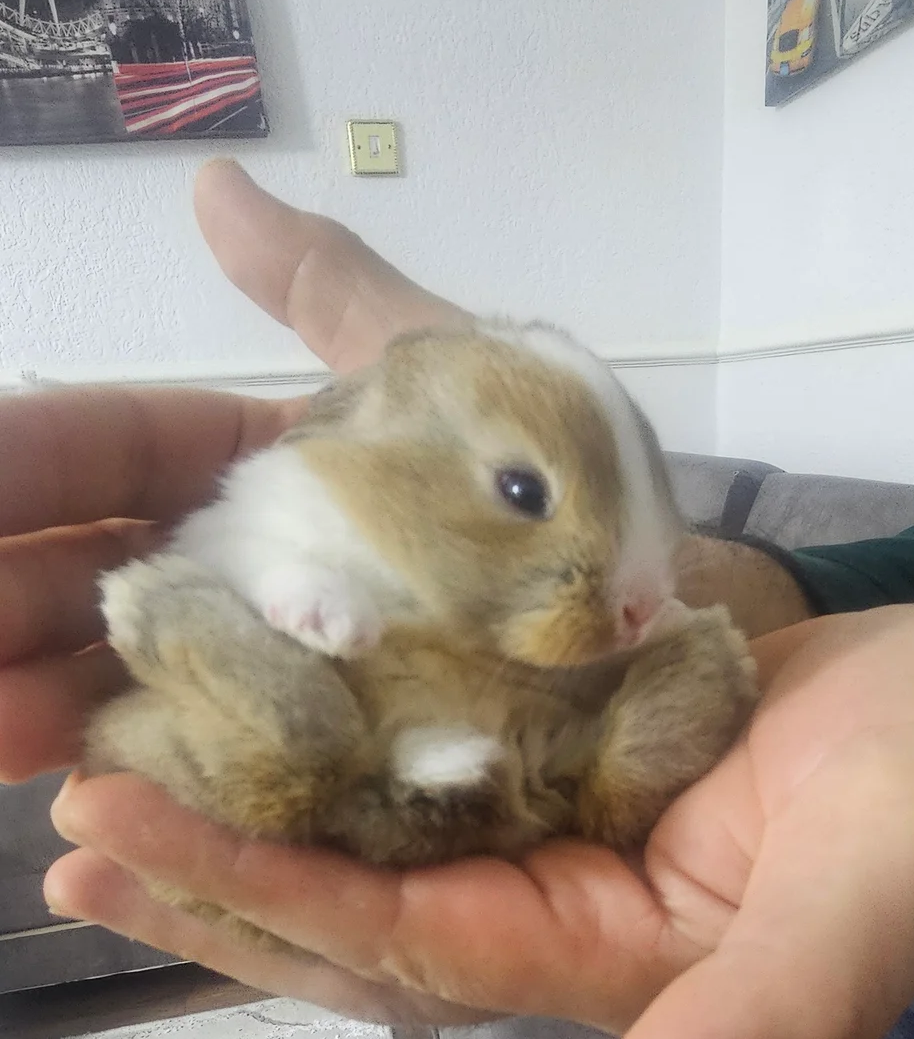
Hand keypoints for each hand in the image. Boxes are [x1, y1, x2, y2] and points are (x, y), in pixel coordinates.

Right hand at [0, 159, 779, 783]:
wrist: (718, 633)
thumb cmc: (592, 502)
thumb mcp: (461, 382)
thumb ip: (333, 300)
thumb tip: (210, 186)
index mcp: (274, 495)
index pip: (123, 468)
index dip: (29, 473)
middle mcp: (271, 613)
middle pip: (113, 610)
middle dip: (11, 614)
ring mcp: (311, 727)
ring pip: (156, 729)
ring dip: (60, 724)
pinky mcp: (368, 834)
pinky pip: (261, 852)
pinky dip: (169, 850)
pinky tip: (81, 847)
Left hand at [41, 604, 913, 1038]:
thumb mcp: (864, 913)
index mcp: (598, 963)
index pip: (398, 944)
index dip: (257, 894)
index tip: (116, 834)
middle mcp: (549, 911)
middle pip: (349, 913)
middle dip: (205, 875)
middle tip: (66, 825)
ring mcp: (549, 830)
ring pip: (367, 834)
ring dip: (239, 805)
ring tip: (104, 761)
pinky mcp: (560, 747)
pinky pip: (422, 747)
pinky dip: (328, 723)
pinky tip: (244, 675)